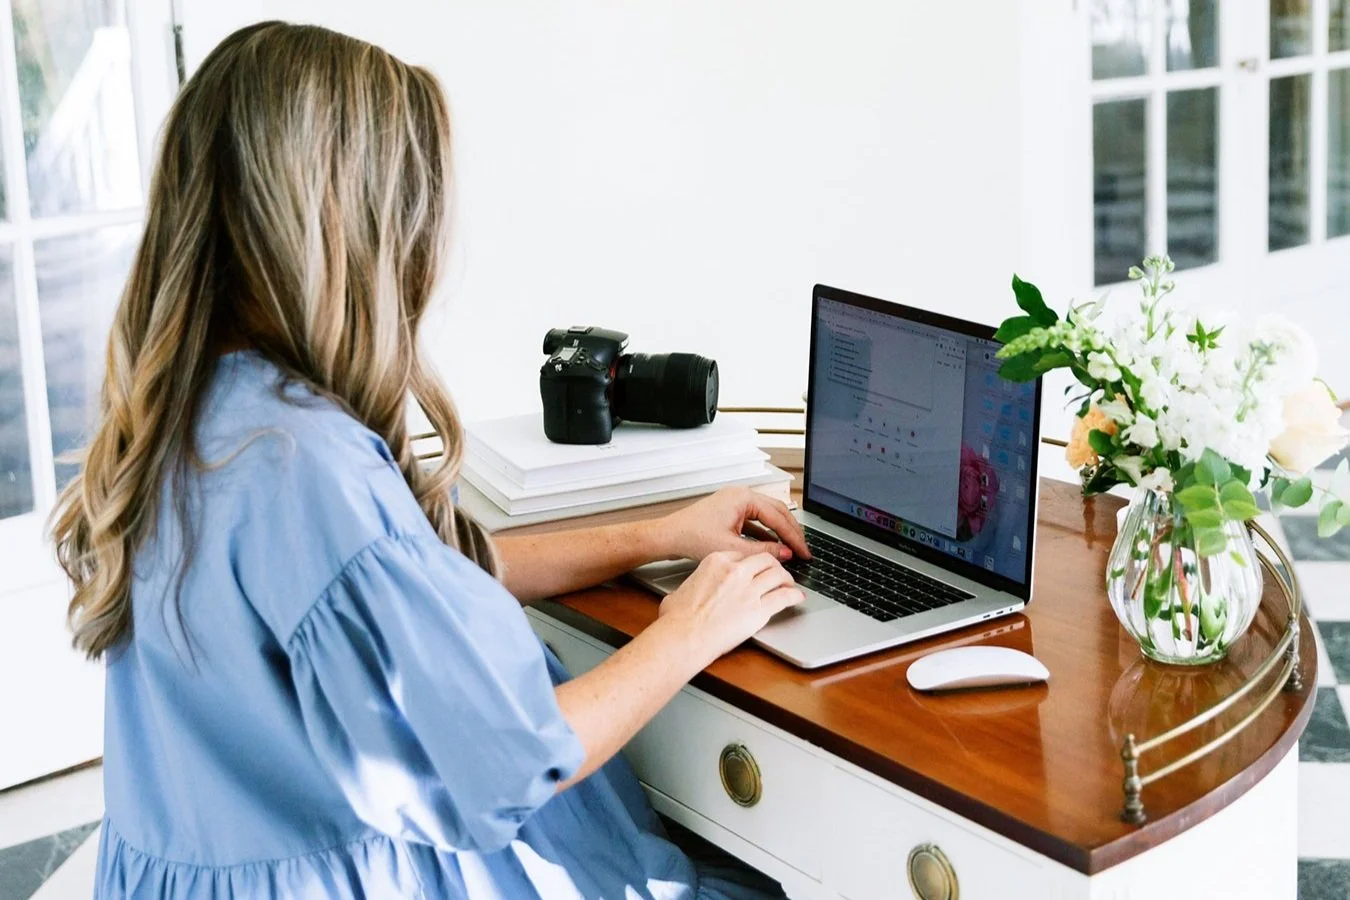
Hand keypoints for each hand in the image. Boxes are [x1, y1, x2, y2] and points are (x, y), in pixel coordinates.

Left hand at [655, 487, 810, 563]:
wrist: (669, 537)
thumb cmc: (692, 537)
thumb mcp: (733, 548)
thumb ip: (763, 550)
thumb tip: (786, 553)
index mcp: (743, 497)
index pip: (779, 516)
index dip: (794, 537)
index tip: (805, 551)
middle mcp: (741, 495)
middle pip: (777, 512)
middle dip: (792, 532)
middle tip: (804, 550)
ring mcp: (736, 503)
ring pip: (768, 517)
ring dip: (780, 533)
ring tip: (793, 549)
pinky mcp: (731, 512)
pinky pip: (756, 521)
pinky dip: (766, 534)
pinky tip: (773, 547)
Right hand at [657, 551, 804, 661]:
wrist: (684, 636)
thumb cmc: (678, 618)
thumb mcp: (681, 590)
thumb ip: (695, 586)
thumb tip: (689, 594)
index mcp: (716, 561)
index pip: (744, 554)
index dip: (755, 562)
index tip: (757, 568)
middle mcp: (736, 572)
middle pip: (765, 560)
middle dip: (775, 566)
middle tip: (778, 573)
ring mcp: (749, 590)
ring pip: (779, 575)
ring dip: (788, 579)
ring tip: (790, 584)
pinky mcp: (759, 610)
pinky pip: (784, 597)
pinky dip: (794, 596)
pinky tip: (797, 598)